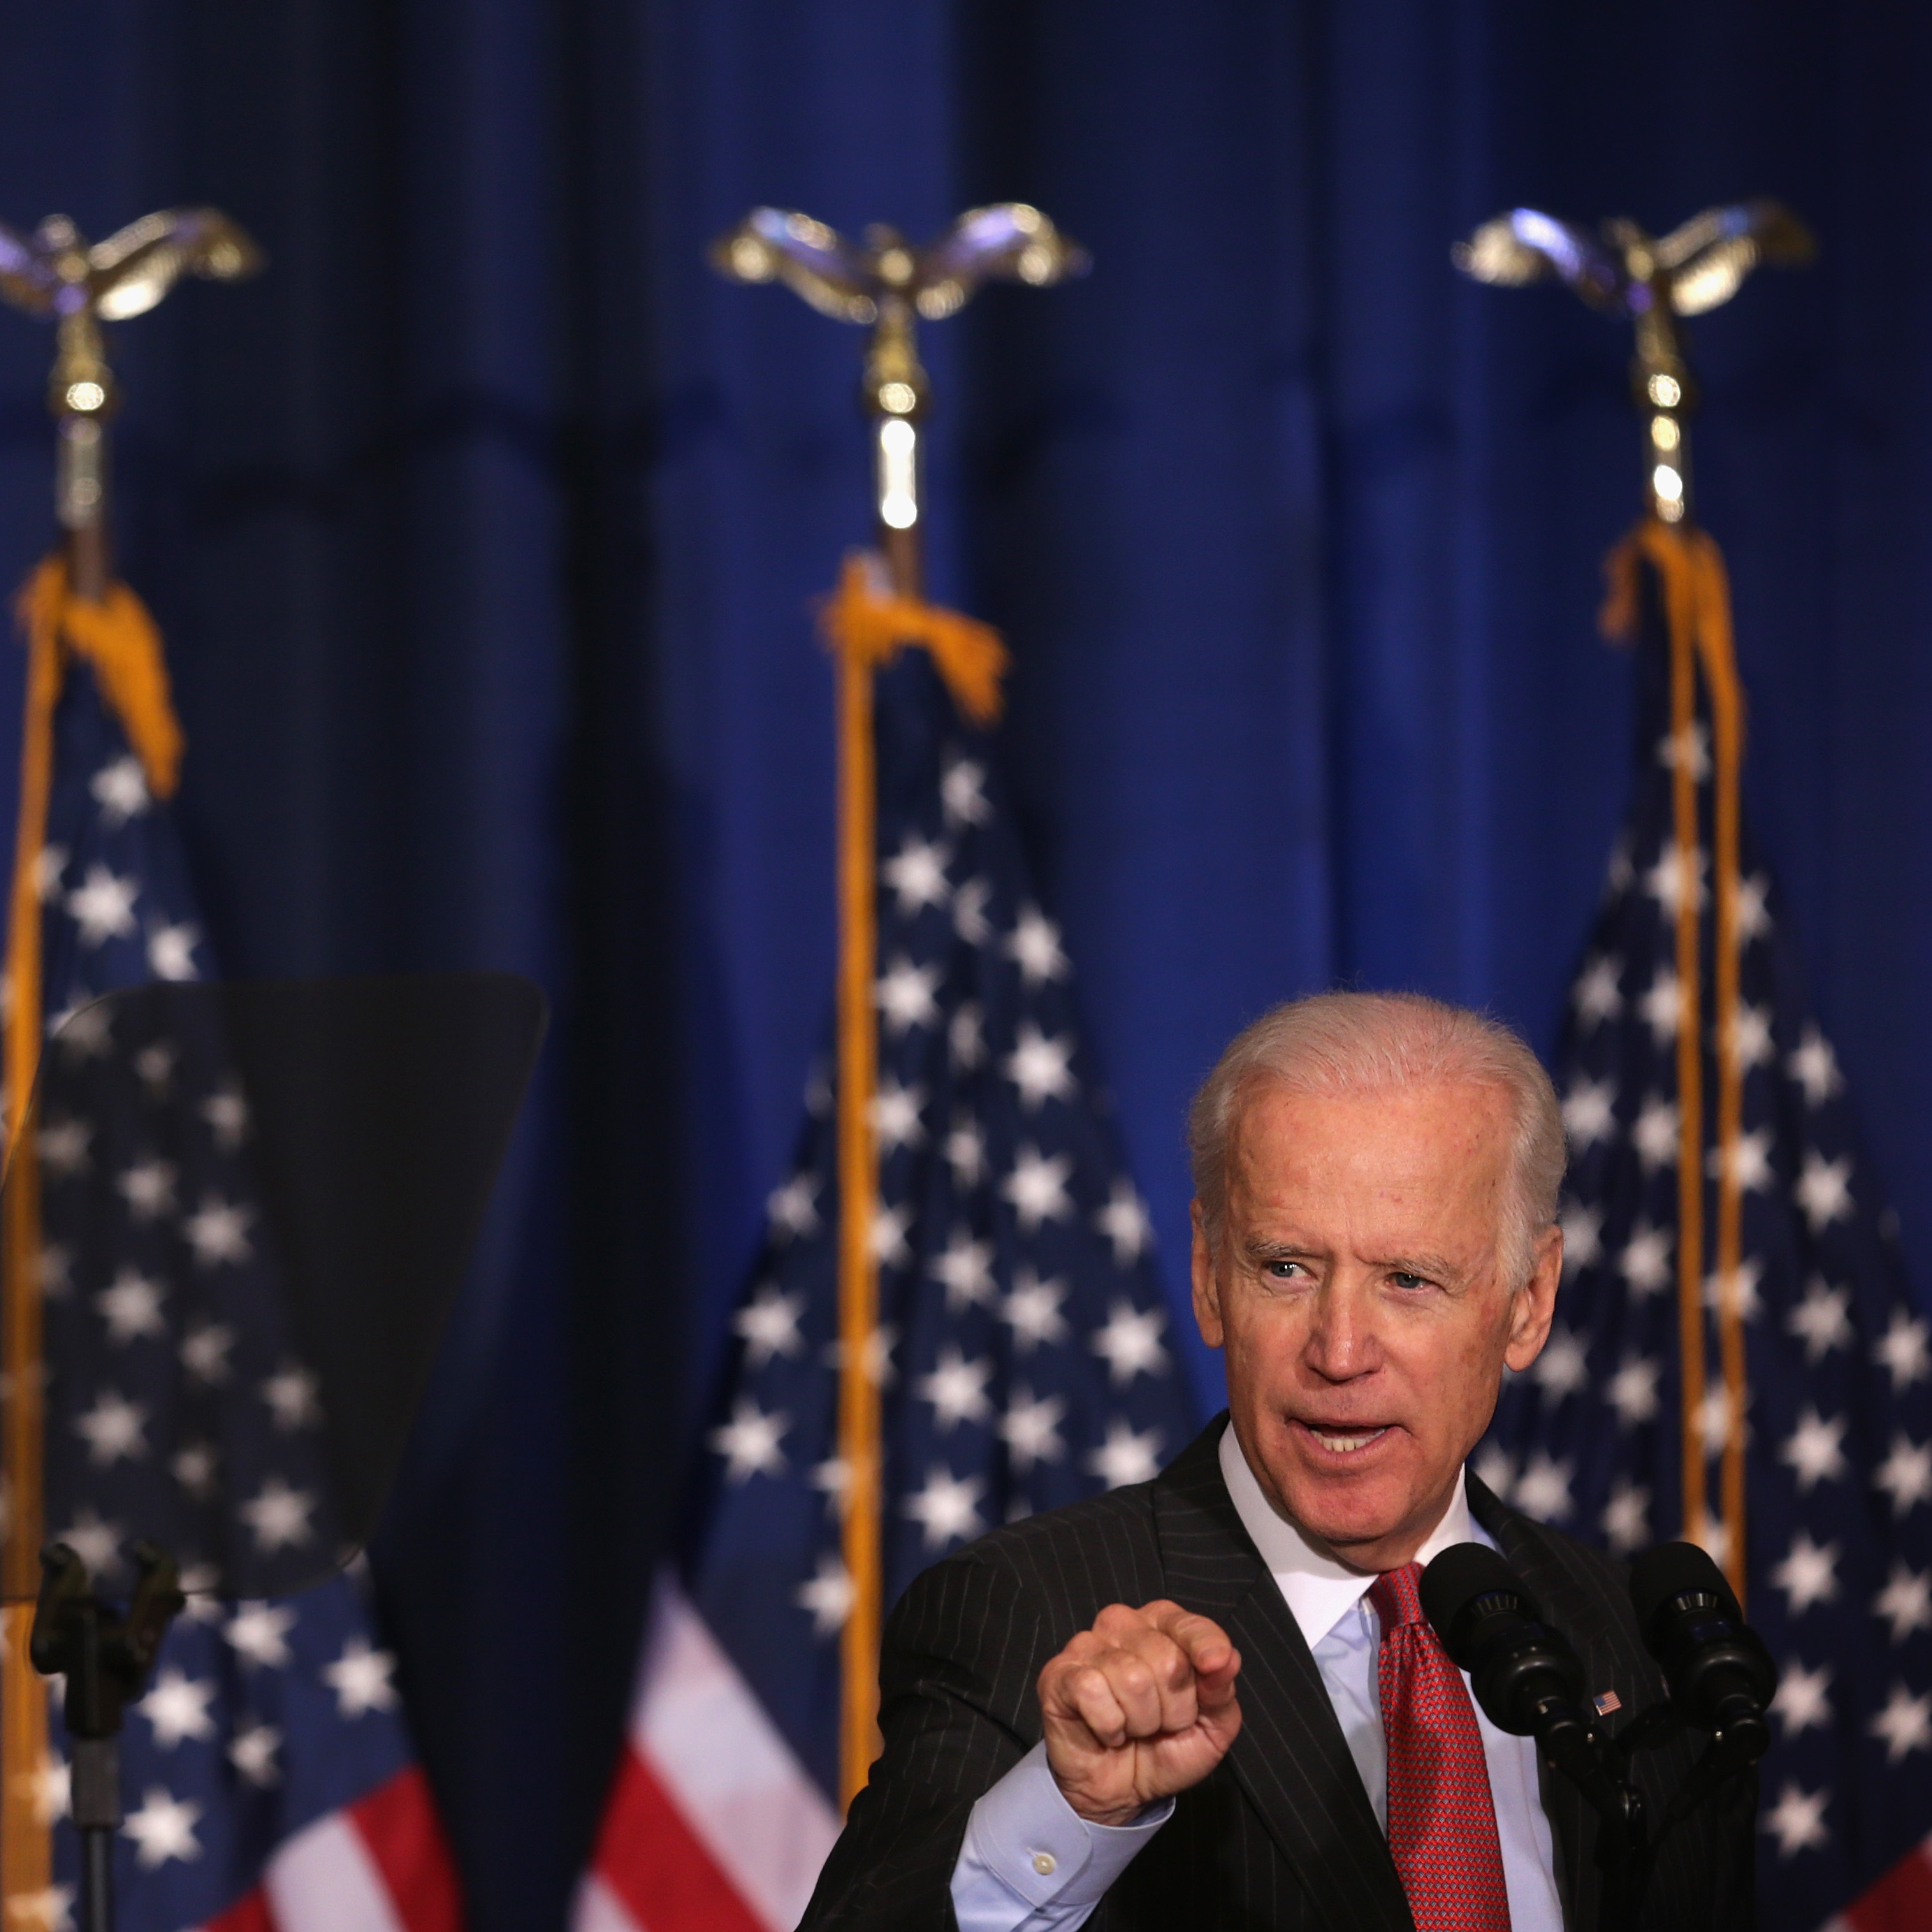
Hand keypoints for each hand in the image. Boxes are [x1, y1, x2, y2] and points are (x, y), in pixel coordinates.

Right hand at [1036, 1600, 1241, 1826]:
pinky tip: (1108, 1730)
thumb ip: (1221, 1691)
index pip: (1190, 1625)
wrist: (1121, 1791)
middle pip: (1168, 1660)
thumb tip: (1226, 1659)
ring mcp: (1087, 1644)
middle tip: (1159, 1724)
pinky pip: (1094, 1692)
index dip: (1207, 1648)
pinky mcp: (1059, 1672)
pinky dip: (1109, 1726)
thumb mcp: (1211, 1727)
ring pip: (1132, 1678)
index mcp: (1163, 1626)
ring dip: (1141, 1722)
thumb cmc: (1166, 1748)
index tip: (1214, 1667)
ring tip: (1133, 1728)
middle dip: (1173, 1710)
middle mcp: (1124, 1624)